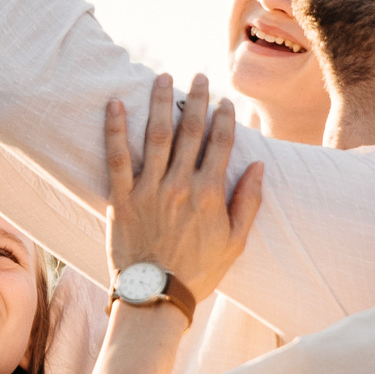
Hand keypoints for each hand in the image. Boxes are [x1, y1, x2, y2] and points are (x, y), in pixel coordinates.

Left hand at [104, 73, 265, 305]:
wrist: (157, 295)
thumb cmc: (199, 271)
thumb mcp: (236, 242)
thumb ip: (248, 202)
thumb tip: (259, 166)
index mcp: (210, 193)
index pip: (220, 144)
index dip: (224, 118)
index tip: (225, 101)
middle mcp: (180, 185)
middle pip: (190, 132)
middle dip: (196, 101)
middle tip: (198, 77)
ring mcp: (149, 189)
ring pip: (156, 136)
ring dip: (160, 104)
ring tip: (162, 79)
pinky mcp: (122, 198)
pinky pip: (117, 157)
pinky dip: (115, 129)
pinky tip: (115, 104)